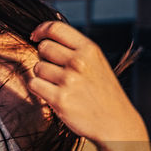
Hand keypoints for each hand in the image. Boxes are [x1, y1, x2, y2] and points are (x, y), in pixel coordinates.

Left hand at [26, 21, 146, 146]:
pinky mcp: (59, 99)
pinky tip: (52, 94)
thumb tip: (45, 39)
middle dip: (45, 57)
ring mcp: (69, 80)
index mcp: (89, 49)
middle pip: (43, 48)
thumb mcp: (97, 63)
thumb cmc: (103, 93)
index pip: (56, 28)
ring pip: (37, 67)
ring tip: (59, 85)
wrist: (115, 122)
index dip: (41, 30)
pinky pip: (34, 84)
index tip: (35, 36)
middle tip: (56, 70)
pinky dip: (39, 89)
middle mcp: (79, 62)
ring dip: (43, 76)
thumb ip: (75, 49)